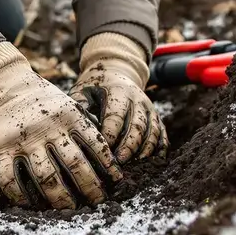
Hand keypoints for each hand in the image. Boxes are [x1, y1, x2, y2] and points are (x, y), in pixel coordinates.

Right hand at [0, 42, 122, 209]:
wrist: (4, 84)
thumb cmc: (42, 99)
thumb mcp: (67, 104)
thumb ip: (84, 125)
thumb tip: (108, 154)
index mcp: (68, 116)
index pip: (94, 143)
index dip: (107, 164)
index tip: (116, 180)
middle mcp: (48, 129)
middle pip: (74, 164)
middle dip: (90, 187)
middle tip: (98, 201)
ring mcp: (24, 141)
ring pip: (46, 177)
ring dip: (60, 197)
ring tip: (70, 208)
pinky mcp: (1, 149)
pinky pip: (9, 178)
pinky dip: (19, 195)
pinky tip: (30, 204)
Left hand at [68, 32, 166, 162]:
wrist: (118, 71)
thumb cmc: (96, 85)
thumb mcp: (83, 89)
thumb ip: (79, 105)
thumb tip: (74, 125)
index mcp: (118, 92)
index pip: (115, 116)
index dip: (111, 134)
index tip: (103, 150)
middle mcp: (137, 99)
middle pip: (137, 125)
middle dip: (129, 145)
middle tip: (120, 162)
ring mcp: (148, 107)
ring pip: (152, 130)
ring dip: (145, 148)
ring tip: (136, 163)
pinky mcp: (155, 115)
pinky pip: (161, 132)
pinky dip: (159, 146)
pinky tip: (154, 160)